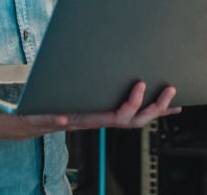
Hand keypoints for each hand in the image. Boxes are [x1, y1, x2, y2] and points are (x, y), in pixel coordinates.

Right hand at [18, 82, 181, 135]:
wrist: (34, 119)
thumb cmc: (38, 115)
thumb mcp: (41, 116)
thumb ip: (49, 119)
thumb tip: (60, 121)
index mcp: (90, 119)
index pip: (118, 116)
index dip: (132, 103)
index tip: (140, 84)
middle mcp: (101, 119)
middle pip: (135, 120)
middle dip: (155, 107)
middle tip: (169, 90)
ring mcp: (104, 116)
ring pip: (136, 117)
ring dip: (156, 108)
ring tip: (172, 96)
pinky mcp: (104, 110)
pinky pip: (130, 111)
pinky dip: (148, 107)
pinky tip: (158, 101)